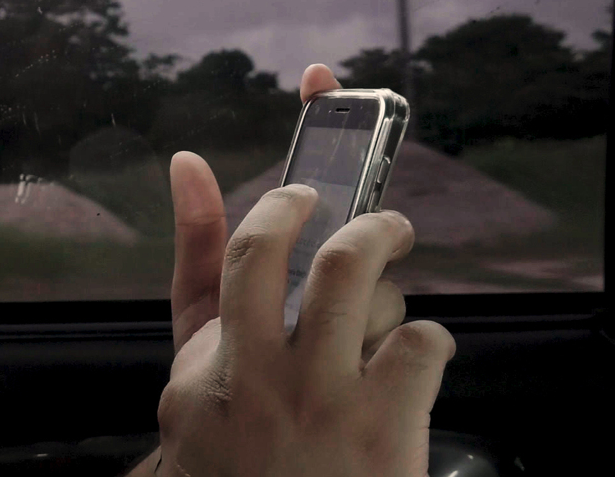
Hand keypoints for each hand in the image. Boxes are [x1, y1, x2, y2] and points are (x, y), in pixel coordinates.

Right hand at [155, 64, 453, 475]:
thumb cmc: (227, 457)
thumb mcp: (189, 378)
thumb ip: (194, 276)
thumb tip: (188, 165)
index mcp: (216, 360)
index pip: (241, 257)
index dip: (278, 207)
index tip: (299, 193)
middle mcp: (267, 373)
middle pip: (323, 257)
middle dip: (361, 222)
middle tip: (380, 227)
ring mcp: (327, 399)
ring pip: (370, 285)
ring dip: (394, 274)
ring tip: (391, 293)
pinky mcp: (383, 429)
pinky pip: (423, 342)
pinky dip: (426, 340)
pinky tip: (410, 361)